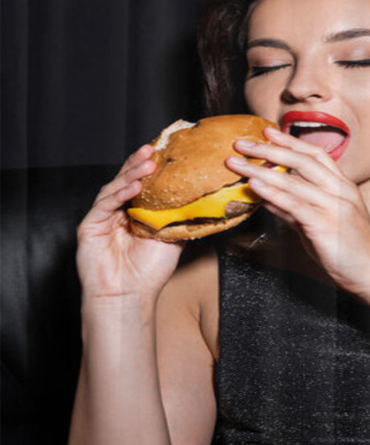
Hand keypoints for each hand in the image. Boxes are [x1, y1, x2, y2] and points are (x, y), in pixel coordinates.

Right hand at [76, 144, 184, 300]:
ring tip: (148, 162)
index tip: (165, 151)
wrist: (130, 295)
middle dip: (140, 163)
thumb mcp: (173, 237)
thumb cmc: (150, 270)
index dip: (152, 167)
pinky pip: (105, 203)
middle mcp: (119, 211)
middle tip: (153, 148)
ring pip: (116, 187)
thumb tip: (204, 199)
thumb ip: (180, 216)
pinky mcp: (89, 225)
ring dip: (132, 173)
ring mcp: (103, 217)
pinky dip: (120, 192)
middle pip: (127, 179)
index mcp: (137, 212)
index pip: (143, 183)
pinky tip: (134, 185)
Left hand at [226, 127, 369, 296]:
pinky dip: (272, 192)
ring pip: (295, 180)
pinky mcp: (327, 224)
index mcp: (344, 187)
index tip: (268, 133)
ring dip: (261, 168)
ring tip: (238, 163)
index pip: (317, 155)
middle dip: (270, 148)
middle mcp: (341, 191)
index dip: (291, 142)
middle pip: (303, 160)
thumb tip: (269, 199)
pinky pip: (295, 204)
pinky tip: (255, 185)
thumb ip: (296, 210)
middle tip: (243, 143)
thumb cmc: (350, 253)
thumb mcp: (320, 225)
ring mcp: (335, 206)